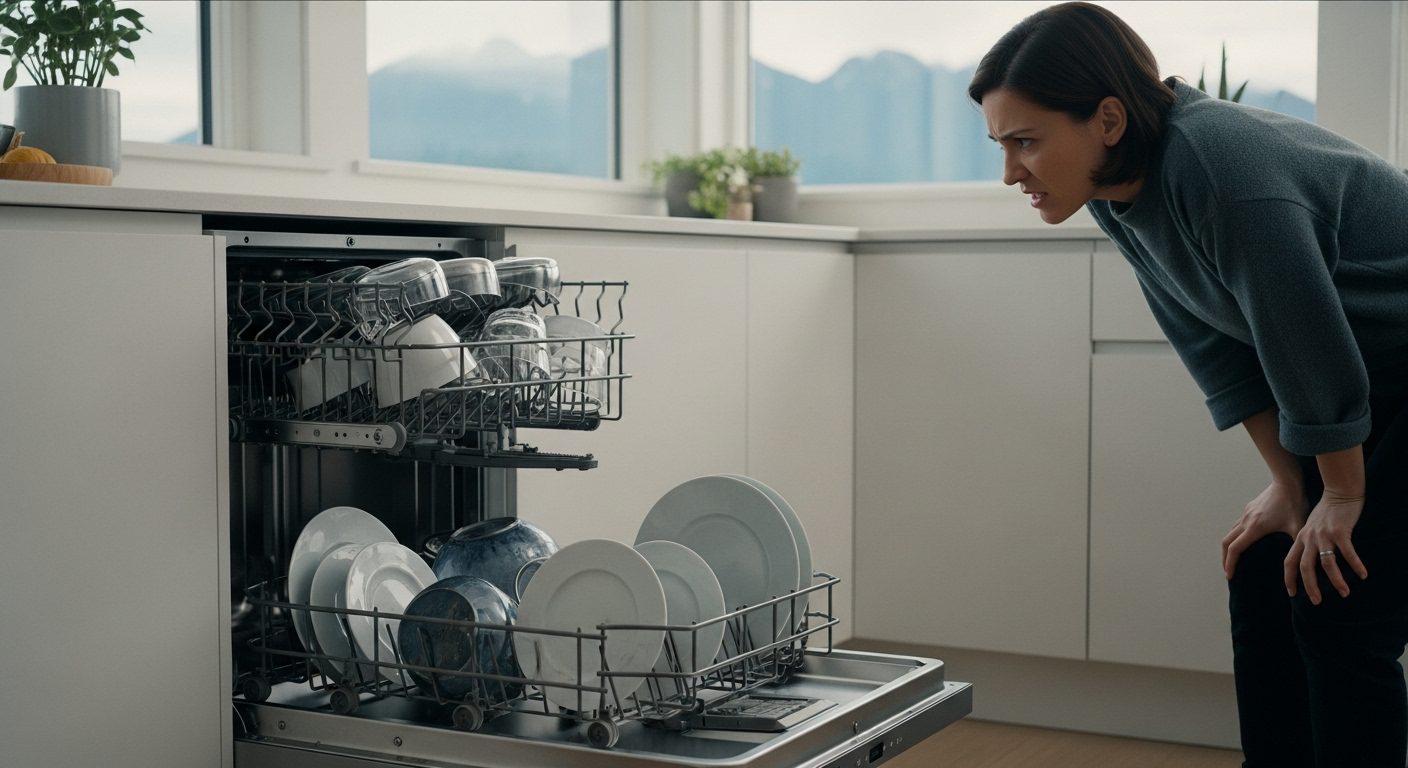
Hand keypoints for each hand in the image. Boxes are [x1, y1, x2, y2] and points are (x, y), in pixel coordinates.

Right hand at [1223, 481, 1306, 578]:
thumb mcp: (1298, 527)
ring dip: (1228, 547)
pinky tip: (1244, 540)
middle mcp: (1246, 521)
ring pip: (1230, 533)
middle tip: (1228, 571)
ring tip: (1233, 558)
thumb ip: (1297, 546)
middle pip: (1226, 542)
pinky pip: (1236, 525)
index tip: (1230, 575)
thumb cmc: (1294, 503)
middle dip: (1225, 558)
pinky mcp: (1249, 508)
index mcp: (1255, 528)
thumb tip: (1301, 565)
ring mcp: (1246, 513)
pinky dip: (1235, 536)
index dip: (1230, 564)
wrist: (1288, 481)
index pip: (1235, 549)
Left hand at [1283, 490, 1367, 604]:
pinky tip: (1363, 574)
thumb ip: (1308, 541)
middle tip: (1316, 601)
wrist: (1339, 491)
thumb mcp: (1310, 526)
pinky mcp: (1340, 531)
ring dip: (1336, 580)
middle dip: (1310, 586)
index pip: (1289, 562)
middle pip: (1305, 567)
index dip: (1289, 578)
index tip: (1292, 593)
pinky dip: (1355, 565)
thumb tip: (1309, 560)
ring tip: (1344, 593)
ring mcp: (1324, 535)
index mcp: (1301, 538)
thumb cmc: (1327, 511)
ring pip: (1326, 563)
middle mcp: (1309, 538)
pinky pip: (1348, 553)